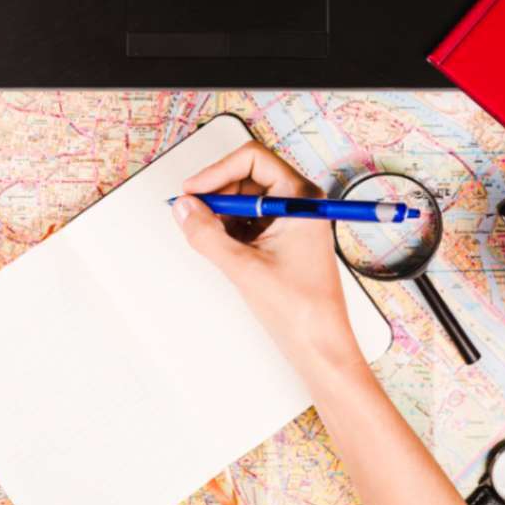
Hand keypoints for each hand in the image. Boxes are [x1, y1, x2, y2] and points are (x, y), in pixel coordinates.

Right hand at [171, 141, 365, 378]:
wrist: (320, 345)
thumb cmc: (301, 309)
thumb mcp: (244, 267)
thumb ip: (208, 235)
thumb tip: (184, 209)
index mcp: (302, 198)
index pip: (253, 159)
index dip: (218, 171)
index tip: (193, 191)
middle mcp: (300, 204)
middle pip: (248, 177)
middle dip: (217, 193)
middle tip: (192, 213)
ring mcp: (292, 222)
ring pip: (246, 200)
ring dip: (221, 213)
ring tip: (206, 235)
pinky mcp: (283, 240)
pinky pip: (250, 221)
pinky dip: (230, 229)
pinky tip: (220, 247)